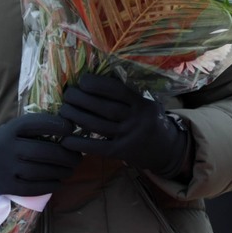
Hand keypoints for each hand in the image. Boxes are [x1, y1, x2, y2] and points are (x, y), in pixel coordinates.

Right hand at [0, 113, 79, 196]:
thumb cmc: (2, 145)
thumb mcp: (11, 130)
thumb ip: (33, 129)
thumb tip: (69, 129)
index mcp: (10, 130)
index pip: (36, 123)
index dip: (56, 125)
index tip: (71, 129)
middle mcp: (8, 148)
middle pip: (44, 151)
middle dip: (66, 155)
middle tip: (78, 157)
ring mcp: (7, 168)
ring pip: (42, 171)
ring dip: (62, 171)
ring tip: (71, 169)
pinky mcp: (8, 186)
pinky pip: (34, 187)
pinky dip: (51, 185)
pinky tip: (59, 182)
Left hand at [59, 73, 191, 177]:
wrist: (167, 150)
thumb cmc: (150, 121)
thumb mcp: (147, 104)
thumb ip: (129, 95)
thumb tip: (97, 80)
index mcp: (142, 103)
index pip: (118, 90)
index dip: (98, 85)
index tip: (82, 81)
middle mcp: (137, 119)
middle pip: (105, 108)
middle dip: (82, 99)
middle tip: (67, 95)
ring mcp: (130, 137)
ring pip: (99, 126)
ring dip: (77, 117)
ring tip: (63, 110)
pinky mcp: (122, 153)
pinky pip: (99, 148)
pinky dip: (81, 144)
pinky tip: (66, 140)